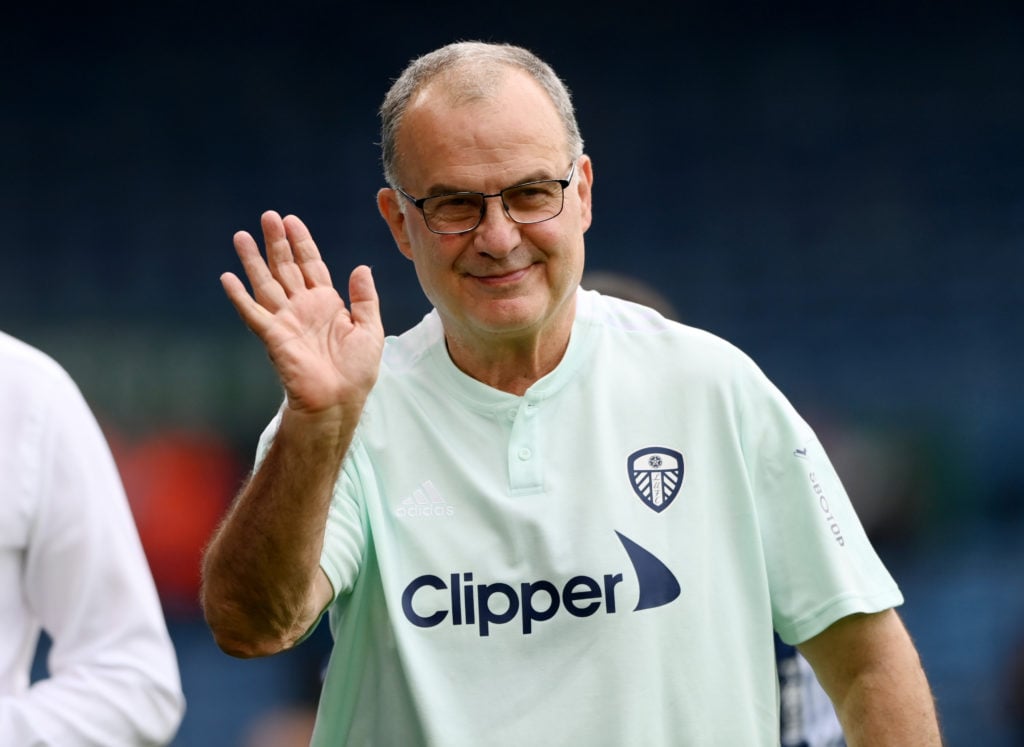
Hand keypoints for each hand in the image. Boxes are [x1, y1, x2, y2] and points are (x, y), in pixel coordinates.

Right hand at [222, 210, 383, 419]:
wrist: (340, 401)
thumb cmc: (356, 372)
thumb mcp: (370, 329)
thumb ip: (365, 298)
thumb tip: (361, 268)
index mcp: (326, 304)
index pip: (311, 265)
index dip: (302, 243)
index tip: (292, 221)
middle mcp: (303, 308)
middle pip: (286, 268)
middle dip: (277, 242)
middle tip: (267, 216)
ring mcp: (286, 321)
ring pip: (266, 283)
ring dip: (253, 261)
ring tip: (241, 236)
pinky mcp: (274, 337)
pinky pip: (253, 313)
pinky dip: (239, 296)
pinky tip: (227, 278)